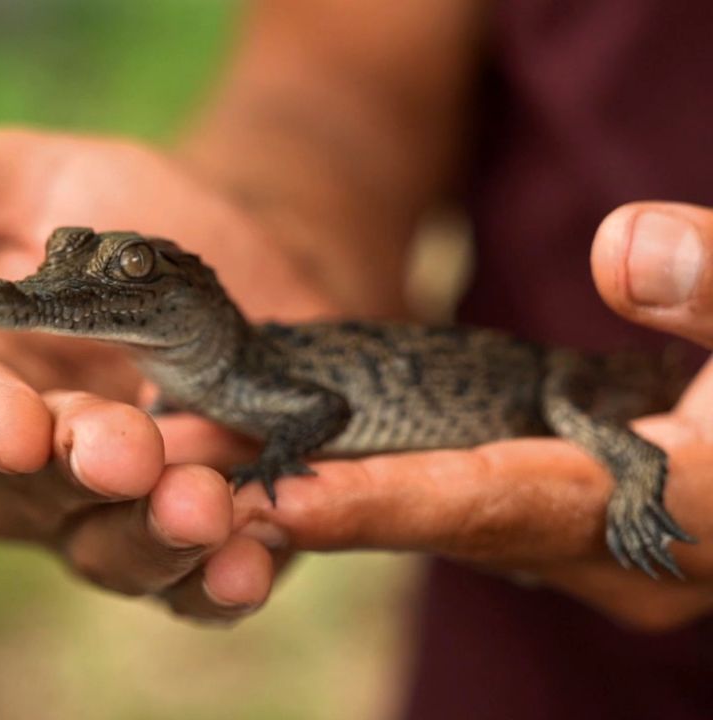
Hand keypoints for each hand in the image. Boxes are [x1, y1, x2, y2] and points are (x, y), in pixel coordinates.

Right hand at [0, 126, 333, 621]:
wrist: (248, 253)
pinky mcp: (193, 541)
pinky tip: (248, 565)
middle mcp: (28, 465)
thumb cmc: (122, 218)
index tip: (15, 425)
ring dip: (154, 538)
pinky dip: (219, 583)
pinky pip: (194, 585)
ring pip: (111, 552)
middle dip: (82, 475)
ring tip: (206, 506)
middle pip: (33, 495)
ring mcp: (110, 512)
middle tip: (134, 450)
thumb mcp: (18, 179)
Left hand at [159, 201, 712, 630]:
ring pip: (437, 521)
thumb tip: (624, 249)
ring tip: (216, 467)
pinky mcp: (560, 527)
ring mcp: (581, 551)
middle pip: (441, 523)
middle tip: (199, 478)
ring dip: (331, 498)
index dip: (391, 502)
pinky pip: (453, 508)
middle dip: (320, 506)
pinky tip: (299, 463)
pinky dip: (378, 487)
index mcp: (670, 515)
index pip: (501, 505)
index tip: (283, 496)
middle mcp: (608, 555)